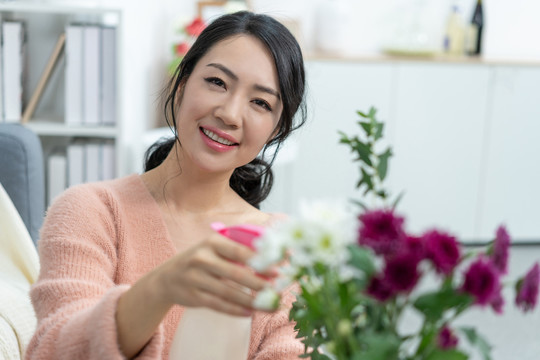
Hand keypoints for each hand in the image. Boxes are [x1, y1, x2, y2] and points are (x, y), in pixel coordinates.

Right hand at [156, 233, 276, 315]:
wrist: (167, 277)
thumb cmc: (200, 260)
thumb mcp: (214, 248)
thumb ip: (237, 250)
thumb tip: (269, 260)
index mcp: (212, 242)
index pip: (240, 251)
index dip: (261, 261)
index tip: (278, 271)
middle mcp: (202, 258)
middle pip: (236, 273)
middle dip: (259, 284)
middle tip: (277, 291)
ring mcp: (196, 278)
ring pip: (228, 292)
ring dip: (251, 301)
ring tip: (268, 306)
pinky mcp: (193, 296)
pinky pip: (218, 305)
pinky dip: (235, 310)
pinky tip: (249, 313)